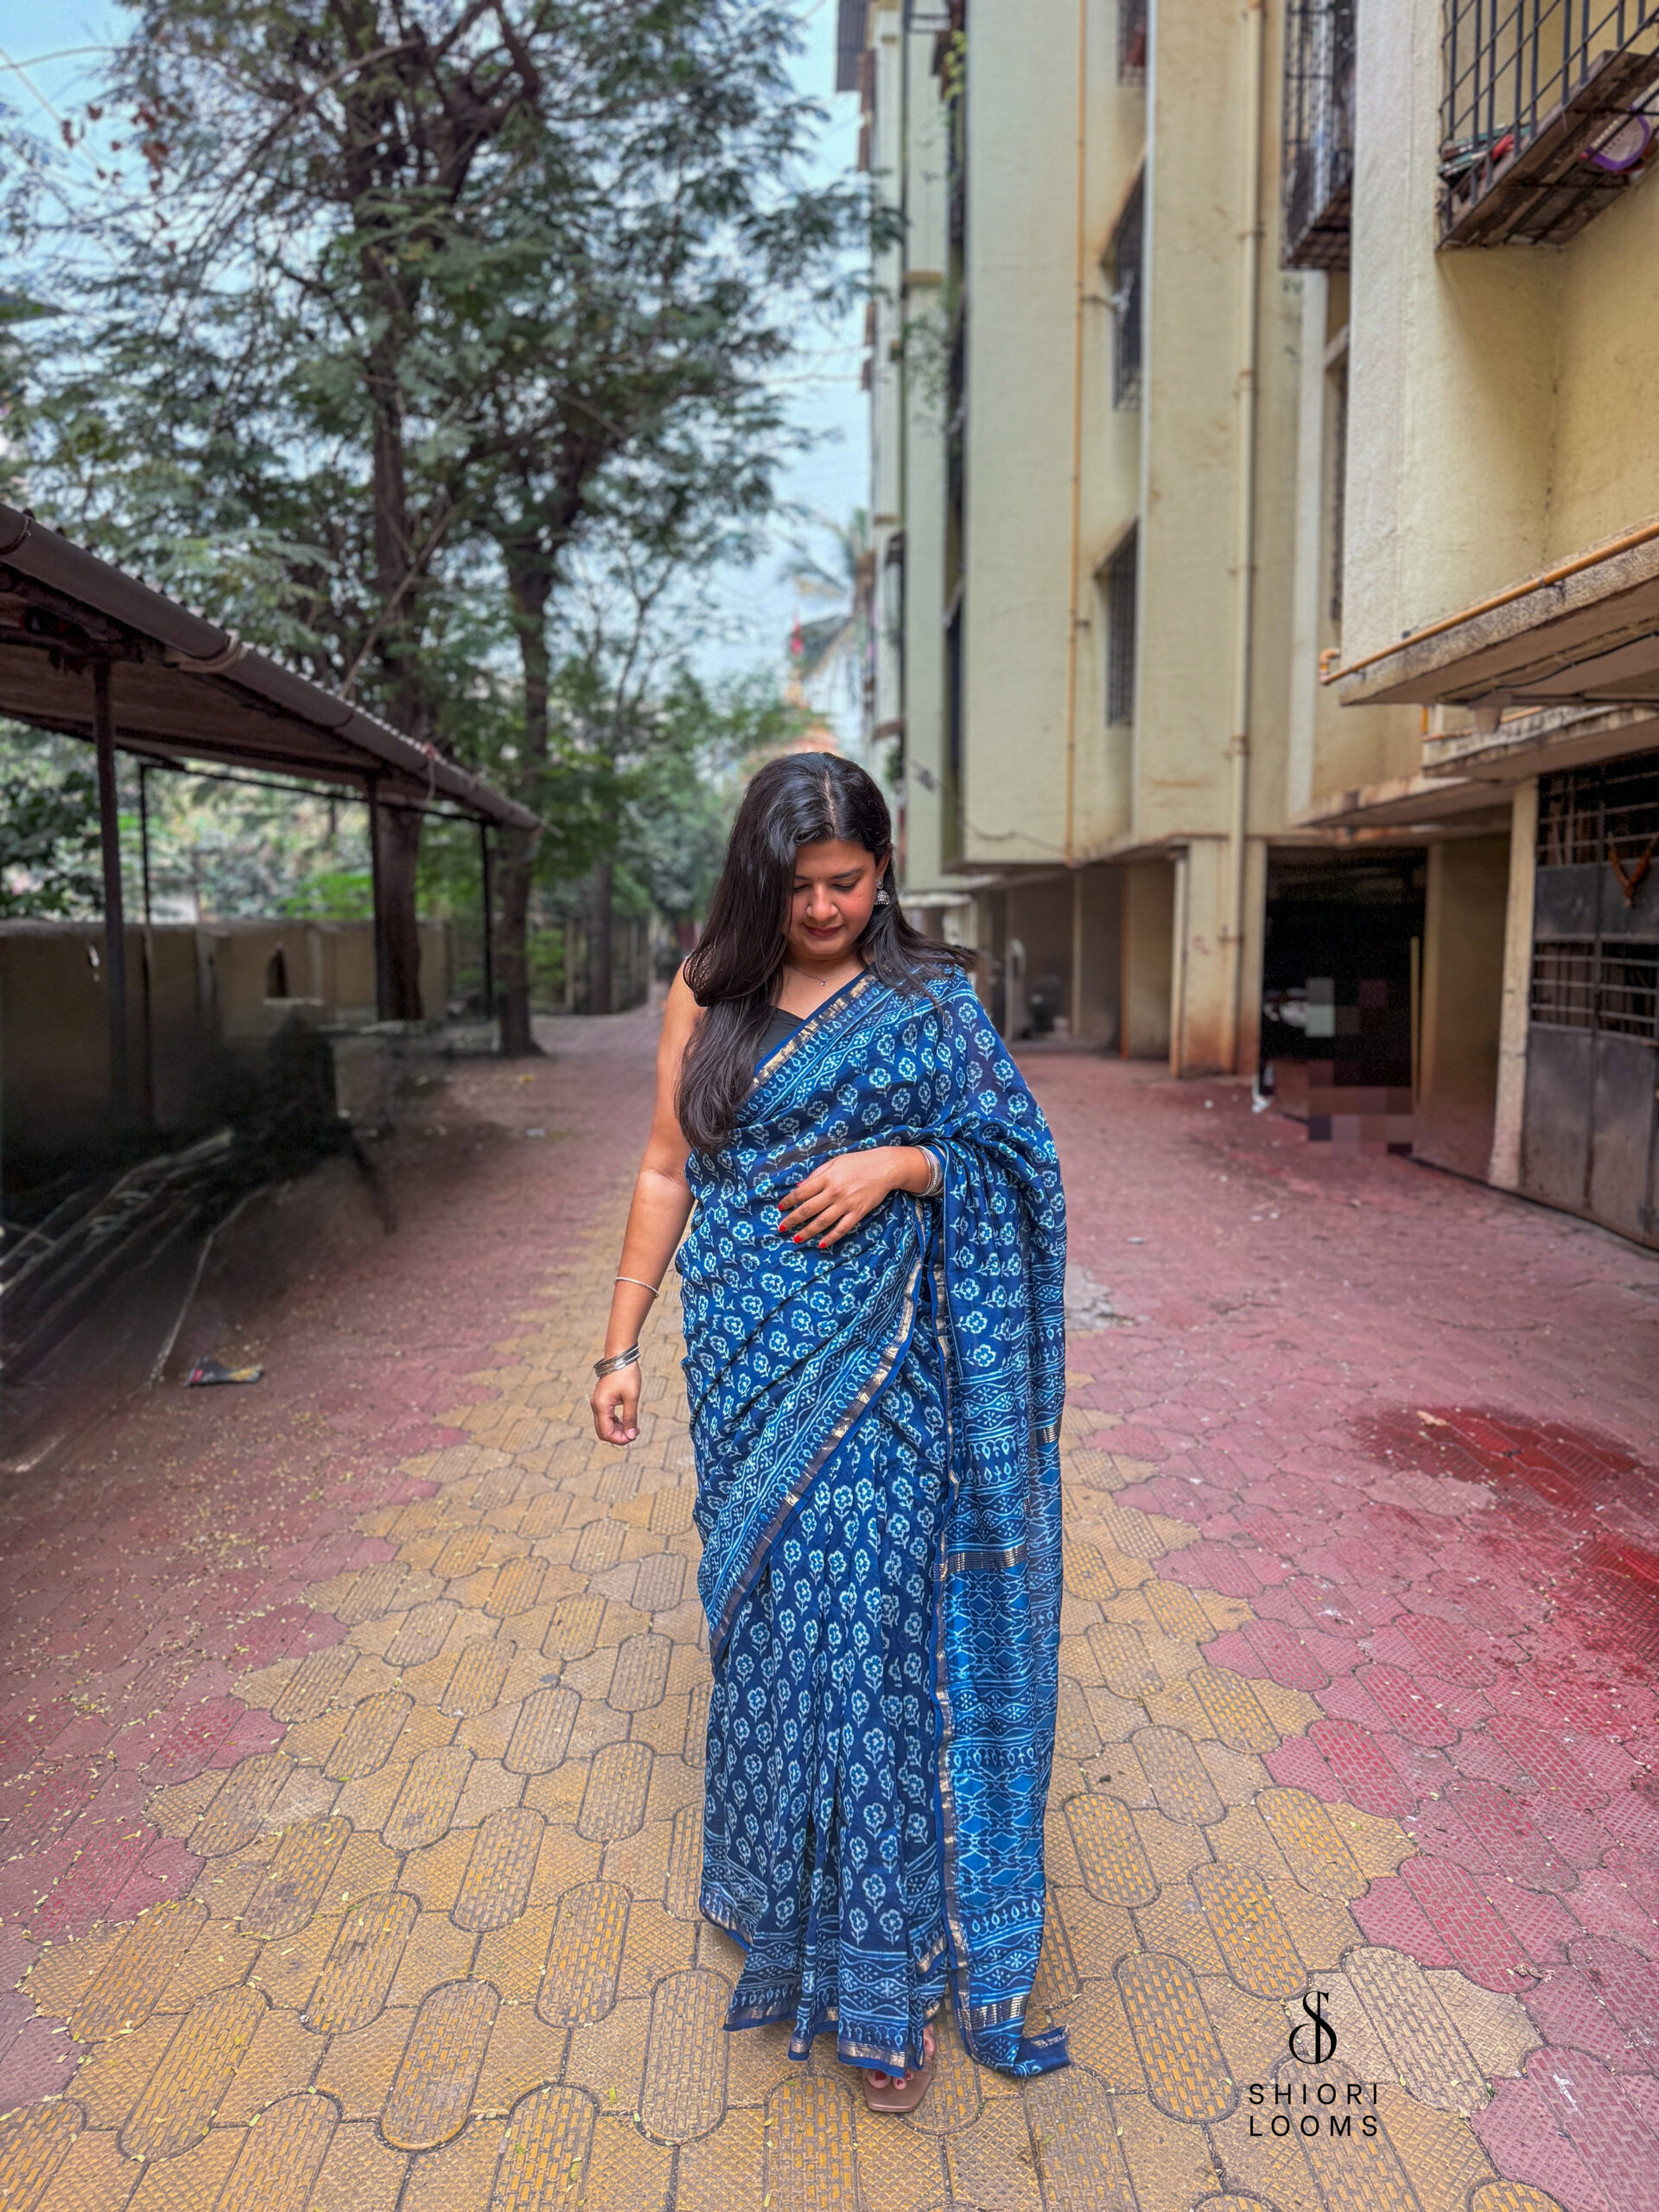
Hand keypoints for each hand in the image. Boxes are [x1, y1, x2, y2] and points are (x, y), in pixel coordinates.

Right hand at [591, 1362, 640, 1445]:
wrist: (620, 1355)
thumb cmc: (627, 1374)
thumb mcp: (632, 1397)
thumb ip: (630, 1417)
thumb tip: (631, 1435)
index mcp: (601, 1406)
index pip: (606, 1433)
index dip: (620, 1439)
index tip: (634, 1435)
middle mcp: (596, 1405)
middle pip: (603, 1431)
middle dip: (618, 1436)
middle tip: (634, 1432)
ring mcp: (597, 1402)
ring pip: (603, 1425)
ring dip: (617, 1429)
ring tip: (633, 1426)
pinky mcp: (601, 1399)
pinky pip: (605, 1417)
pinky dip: (615, 1422)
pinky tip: (626, 1419)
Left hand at [776, 1146, 923, 1249]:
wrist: (885, 1167)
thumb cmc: (858, 1162)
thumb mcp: (834, 1162)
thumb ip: (816, 1175)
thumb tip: (799, 1188)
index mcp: (827, 1178)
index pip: (802, 1193)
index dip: (789, 1201)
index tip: (780, 1208)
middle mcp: (834, 1192)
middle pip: (808, 1210)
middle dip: (793, 1220)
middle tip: (781, 1228)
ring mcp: (846, 1204)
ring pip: (822, 1222)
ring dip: (807, 1232)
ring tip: (796, 1239)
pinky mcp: (858, 1213)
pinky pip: (841, 1229)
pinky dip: (831, 1238)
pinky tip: (821, 1244)